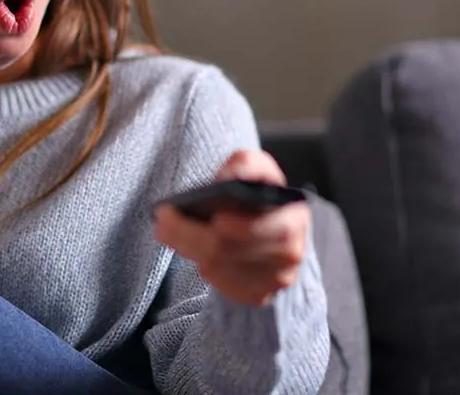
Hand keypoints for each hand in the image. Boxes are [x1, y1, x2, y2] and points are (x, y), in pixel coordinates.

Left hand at [153, 149, 310, 305]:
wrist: (267, 227)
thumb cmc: (258, 196)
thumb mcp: (258, 170)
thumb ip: (247, 164)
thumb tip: (231, 175)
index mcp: (296, 217)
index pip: (276, 229)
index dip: (244, 227)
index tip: (216, 218)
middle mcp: (292, 253)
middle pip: (233, 251)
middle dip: (191, 234)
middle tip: (163, 218)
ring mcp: (275, 279)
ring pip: (221, 269)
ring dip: (188, 248)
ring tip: (165, 229)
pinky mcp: (258, 295)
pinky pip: (221, 285)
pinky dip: (201, 265)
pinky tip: (189, 248)